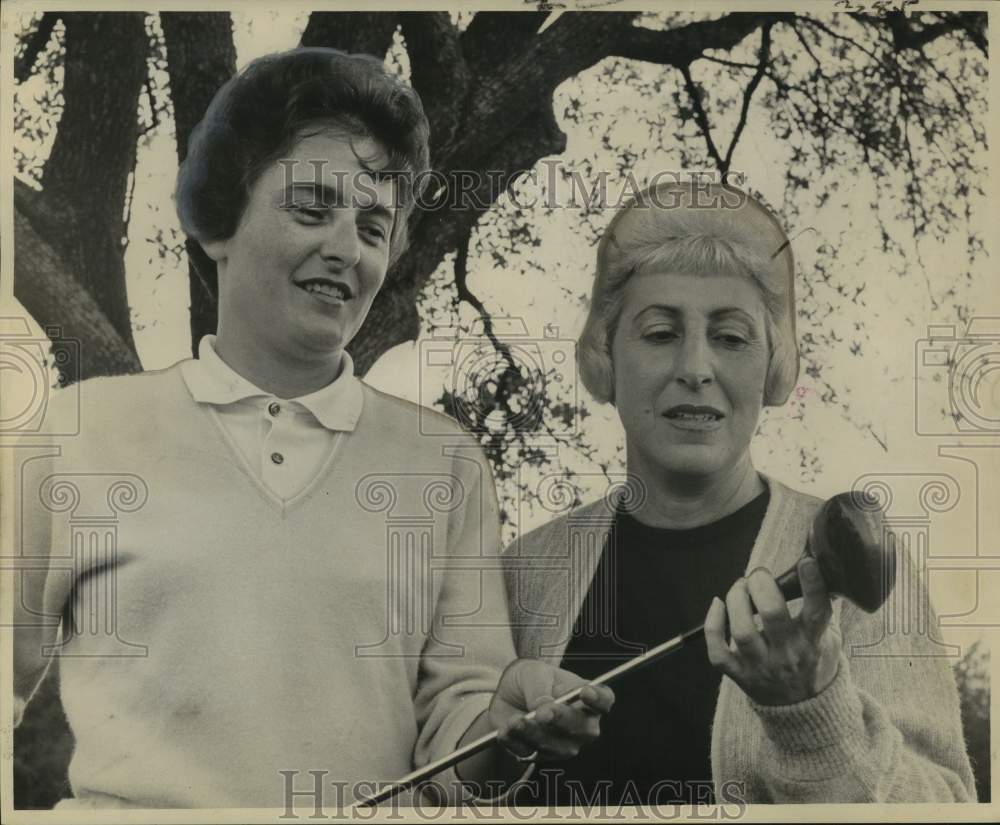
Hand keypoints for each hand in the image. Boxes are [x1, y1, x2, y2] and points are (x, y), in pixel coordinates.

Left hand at [489, 659, 614, 761]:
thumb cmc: (530, 679)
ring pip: (555, 746)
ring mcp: (563, 744)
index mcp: (588, 698)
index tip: (585, 692)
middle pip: (583, 728)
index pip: (604, 700)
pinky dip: (515, 742)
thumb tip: (543, 706)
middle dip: (562, 719)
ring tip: (515, 721)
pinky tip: (505, 729)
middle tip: (544, 712)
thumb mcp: (532, 672)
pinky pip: (529, 753)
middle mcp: (582, 725)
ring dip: (534, 733)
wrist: (508, 695)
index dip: (599, 699)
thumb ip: (540, 687)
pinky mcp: (540, 755)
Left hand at [704, 558, 840, 705]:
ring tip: (740, 587)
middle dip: (762, 586)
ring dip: (736, 601)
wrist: (802, 709)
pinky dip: (712, 625)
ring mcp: (760, 666)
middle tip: (759, 575)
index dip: (812, 585)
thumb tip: (816, 566)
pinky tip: (717, 605)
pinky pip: (718, 652)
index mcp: (813, 642)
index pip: (817, 612)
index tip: (806, 562)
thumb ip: (821, 607)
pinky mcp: (738, 674)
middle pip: (772, 615)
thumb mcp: (829, 637)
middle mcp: (787, 655)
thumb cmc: (812, 660)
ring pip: (742, 631)